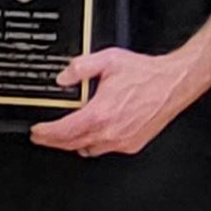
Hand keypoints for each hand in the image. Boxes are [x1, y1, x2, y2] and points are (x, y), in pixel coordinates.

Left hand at [27, 48, 200, 156]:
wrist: (174, 83)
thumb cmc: (147, 74)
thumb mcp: (108, 61)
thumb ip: (80, 67)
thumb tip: (63, 77)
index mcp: (101, 113)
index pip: (64, 131)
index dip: (45, 134)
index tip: (36, 132)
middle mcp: (111, 131)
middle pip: (71, 144)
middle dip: (53, 141)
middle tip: (42, 135)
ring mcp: (122, 141)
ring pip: (87, 149)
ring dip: (73, 143)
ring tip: (64, 134)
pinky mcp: (132, 145)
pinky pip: (104, 149)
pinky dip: (93, 143)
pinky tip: (91, 133)